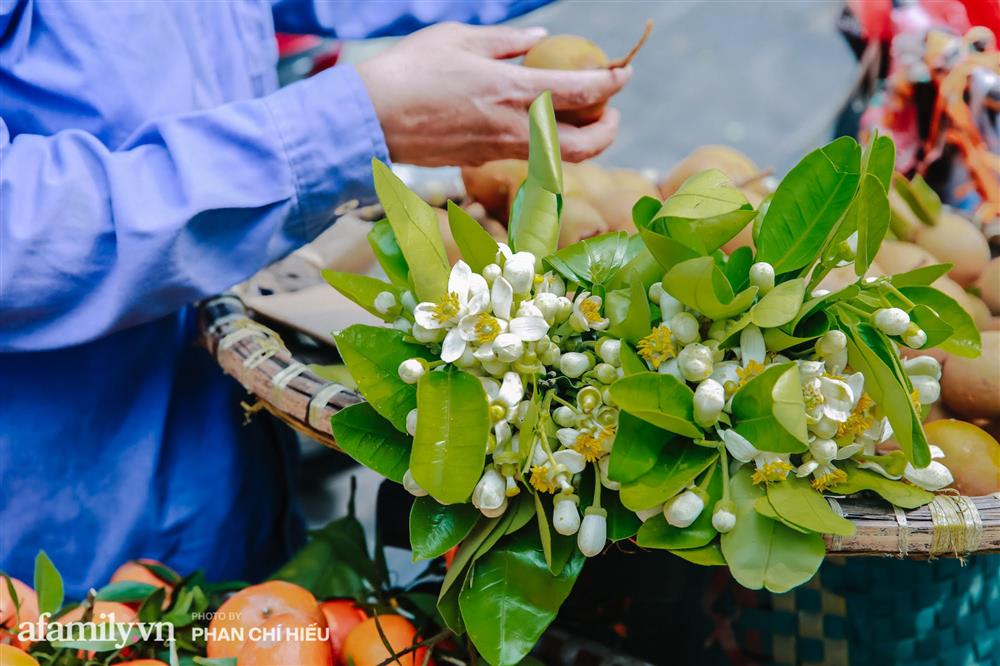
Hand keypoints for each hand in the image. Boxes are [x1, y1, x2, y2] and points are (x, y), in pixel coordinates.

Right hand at [356, 22, 630, 166]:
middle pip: (584, 146)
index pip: (584, 94)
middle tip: (611, 110)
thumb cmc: (411, 70)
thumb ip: (505, 41)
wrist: (371, 118)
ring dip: (579, 139)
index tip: (624, 72)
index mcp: (514, 92)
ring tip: (578, 113)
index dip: (613, 83)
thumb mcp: (460, 38)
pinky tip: (536, 118)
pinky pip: (529, 154)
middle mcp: (514, 129)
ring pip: (559, 157)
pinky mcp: (482, 161)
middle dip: (609, 131)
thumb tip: (539, 38)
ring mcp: (499, 150)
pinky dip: (547, 140)